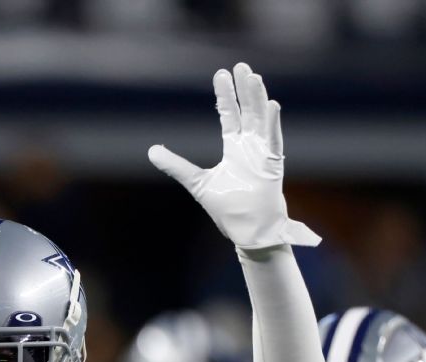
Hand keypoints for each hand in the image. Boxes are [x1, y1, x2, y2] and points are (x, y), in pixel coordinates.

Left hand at [149, 62, 317, 249]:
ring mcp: (262, 154)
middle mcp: (250, 147)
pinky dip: (272, 124)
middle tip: (239, 66)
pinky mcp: (272, 166)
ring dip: (258, 99)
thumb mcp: (197, 183)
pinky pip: (273, 141)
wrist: (248, 231)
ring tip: (253, 77)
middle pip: (247, 111)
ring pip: (260, 120)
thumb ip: (176, 166)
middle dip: (243, 90)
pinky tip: (272, 105)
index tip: (220, 75)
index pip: (229, 116)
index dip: (225, 96)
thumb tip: (151, 151)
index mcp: (234, 149)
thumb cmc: (229, 209)